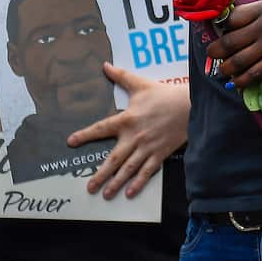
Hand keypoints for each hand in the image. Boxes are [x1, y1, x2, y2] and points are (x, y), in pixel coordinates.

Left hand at [66, 63, 188, 199]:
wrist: (189, 105)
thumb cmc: (164, 94)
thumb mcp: (140, 84)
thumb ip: (121, 76)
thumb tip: (105, 65)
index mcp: (127, 119)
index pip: (101, 128)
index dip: (85, 134)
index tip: (71, 142)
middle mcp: (134, 136)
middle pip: (114, 158)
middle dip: (101, 174)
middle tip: (89, 186)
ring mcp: (147, 147)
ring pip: (128, 168)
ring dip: (116, 182)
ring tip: (105, 194)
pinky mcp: (160, 153)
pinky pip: (147, 171)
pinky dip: (138, 183)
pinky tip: (130, 193)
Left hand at [207, 0, 261, 87]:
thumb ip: (256, 5)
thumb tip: (234, 9)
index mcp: (261, 9)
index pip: (232, 18)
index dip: (223, 27)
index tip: (221, 32)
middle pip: (230, 41)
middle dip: (216, 50)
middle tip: (212, 54)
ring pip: (238, 60)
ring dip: (226, 68)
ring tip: (222, 70)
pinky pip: (253, 73)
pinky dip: (241, 80)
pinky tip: (236, 82)